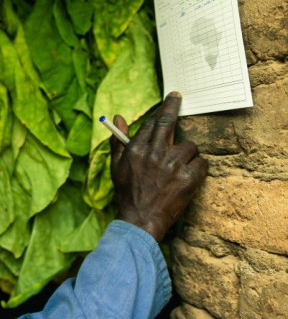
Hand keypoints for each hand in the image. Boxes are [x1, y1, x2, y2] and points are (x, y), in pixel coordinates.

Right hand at [110, 92, 207, 241]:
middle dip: (173, 107)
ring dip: (187, 153)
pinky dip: (198, 167)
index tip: (170, 100)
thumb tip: (117, 117)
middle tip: (177, 99)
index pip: (152, 122)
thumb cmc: (128, 193)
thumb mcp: (116, 166)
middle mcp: (154, 154)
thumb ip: (118, 140)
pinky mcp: (189, 179)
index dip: (163, 109)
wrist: (141, 220)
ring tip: (179, 166)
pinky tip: (189, 176)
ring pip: (189, 146)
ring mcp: (173, 166)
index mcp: (136, 150)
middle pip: (168, 122)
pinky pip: (202, 163)